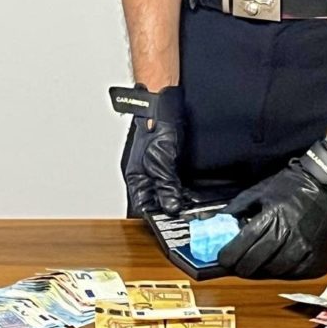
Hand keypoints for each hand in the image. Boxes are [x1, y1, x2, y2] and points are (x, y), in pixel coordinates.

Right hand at [114, 84, 184, 215]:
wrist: (164, 105)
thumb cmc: (156, 125)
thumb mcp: (161, 160)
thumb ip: (166, 185)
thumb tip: (171, 206)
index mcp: (136, 178)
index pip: (143, 206)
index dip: (156, 215)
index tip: (172, 222)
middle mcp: (143, 176)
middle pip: (154, 202)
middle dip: (168, 209)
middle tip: (185, 214)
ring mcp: (155, 169)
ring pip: (165, 193)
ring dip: (177, 198)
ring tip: (189, 204)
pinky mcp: (166, 163)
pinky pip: (173, 182)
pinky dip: (181, 188)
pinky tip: (190, 190)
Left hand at [217, 160, 326, 277]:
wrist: (326, 186)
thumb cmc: (291, 186)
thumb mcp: (260, 190)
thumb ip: (238, 207)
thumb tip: (219, 220)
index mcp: (270, 217)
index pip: (242, 244)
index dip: (228, 256)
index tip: (222, 258)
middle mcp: (286, 234)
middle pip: (255, 261)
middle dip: (240, 267)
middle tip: (235, 266)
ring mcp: (301, 246)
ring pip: (273, 270)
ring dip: (260, 271)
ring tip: (254, 265)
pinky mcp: (313, 254)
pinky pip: (293, 272)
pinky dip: (280, 272)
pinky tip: (273, 264)